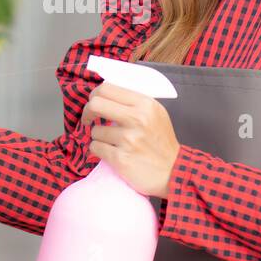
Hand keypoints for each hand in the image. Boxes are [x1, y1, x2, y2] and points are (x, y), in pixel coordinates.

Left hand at [80, 81, 180, 197]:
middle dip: (87, 112)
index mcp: (145, 104)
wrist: (173, 171)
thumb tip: (103, 94)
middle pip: (95, 104)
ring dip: (99, 137)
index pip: (107, 89)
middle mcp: (137, 119)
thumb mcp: (155, 113)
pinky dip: (99, 150)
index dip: (94, 96)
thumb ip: (132, 102)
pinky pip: (95, 148)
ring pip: (95, 131)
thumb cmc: (161, 141)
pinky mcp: (121, 159)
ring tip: (113, 143)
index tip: (94, 105)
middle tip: (88, 120)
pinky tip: (112, 152)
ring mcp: (128, 139)